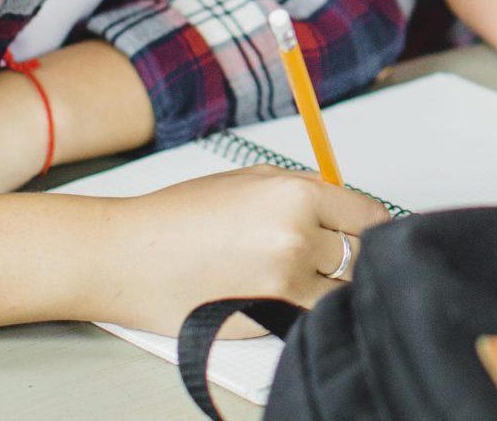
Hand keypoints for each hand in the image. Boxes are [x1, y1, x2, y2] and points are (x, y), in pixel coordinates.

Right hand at [96, 166, 392, 334]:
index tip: (363, 235)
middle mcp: (297, 235)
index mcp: (296, 193)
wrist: (127, 257)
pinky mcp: (270, 317)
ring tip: (295, 276)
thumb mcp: (247, 180)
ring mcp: (285, 281)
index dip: (368, 227)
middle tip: (321, 256)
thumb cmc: (177, 217)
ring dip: (329, 285)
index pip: (369, 215)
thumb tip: (344, 205)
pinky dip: (308, 309)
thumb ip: (302, 189)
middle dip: (346, 255)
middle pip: (361, 253)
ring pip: (342, 289)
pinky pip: (314, 315)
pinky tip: (285, 296)